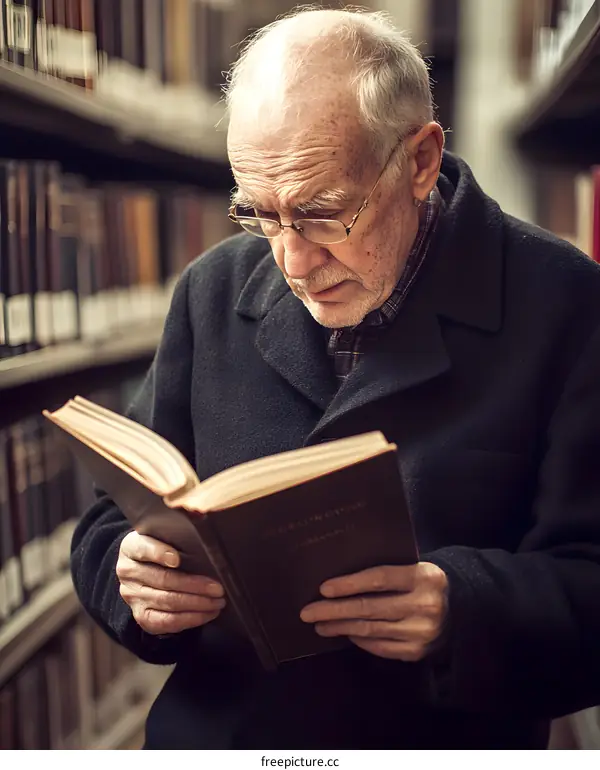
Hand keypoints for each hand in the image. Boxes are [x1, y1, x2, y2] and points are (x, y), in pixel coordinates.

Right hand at [116, 531, 225, 634]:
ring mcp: (133, 596)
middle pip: (163, 580)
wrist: (143, 570)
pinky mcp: (141, 615)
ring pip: (167, 602)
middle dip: (194, 586)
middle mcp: (128, 572)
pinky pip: (166, 621)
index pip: (143, 548)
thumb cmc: (161, 549)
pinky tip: (207, 614)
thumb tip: (204, 544)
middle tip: (218, 588)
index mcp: (131, 547)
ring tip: (217, 602)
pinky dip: (190, 619)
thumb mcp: (161, 537)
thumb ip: (175, 537)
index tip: (177, 559)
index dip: (159, 553)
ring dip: (197, 604)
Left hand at [300, 562, 447, 660]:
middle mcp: (424, 606)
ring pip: (370, 629)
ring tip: (319, 624)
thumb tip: (339, 581)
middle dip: (334, 610)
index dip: (349, 584)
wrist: (462, 607)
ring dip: (340, 627)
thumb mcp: (413, 567)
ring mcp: (421, 632)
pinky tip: (345, 633)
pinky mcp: (417, 652)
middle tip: (307, 612)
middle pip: (369, 608)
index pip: (379, 579)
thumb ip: (387, 572)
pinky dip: (359, 639)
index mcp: (423, 577)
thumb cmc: (424, 581)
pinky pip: (379, 646)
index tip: (323, 589)